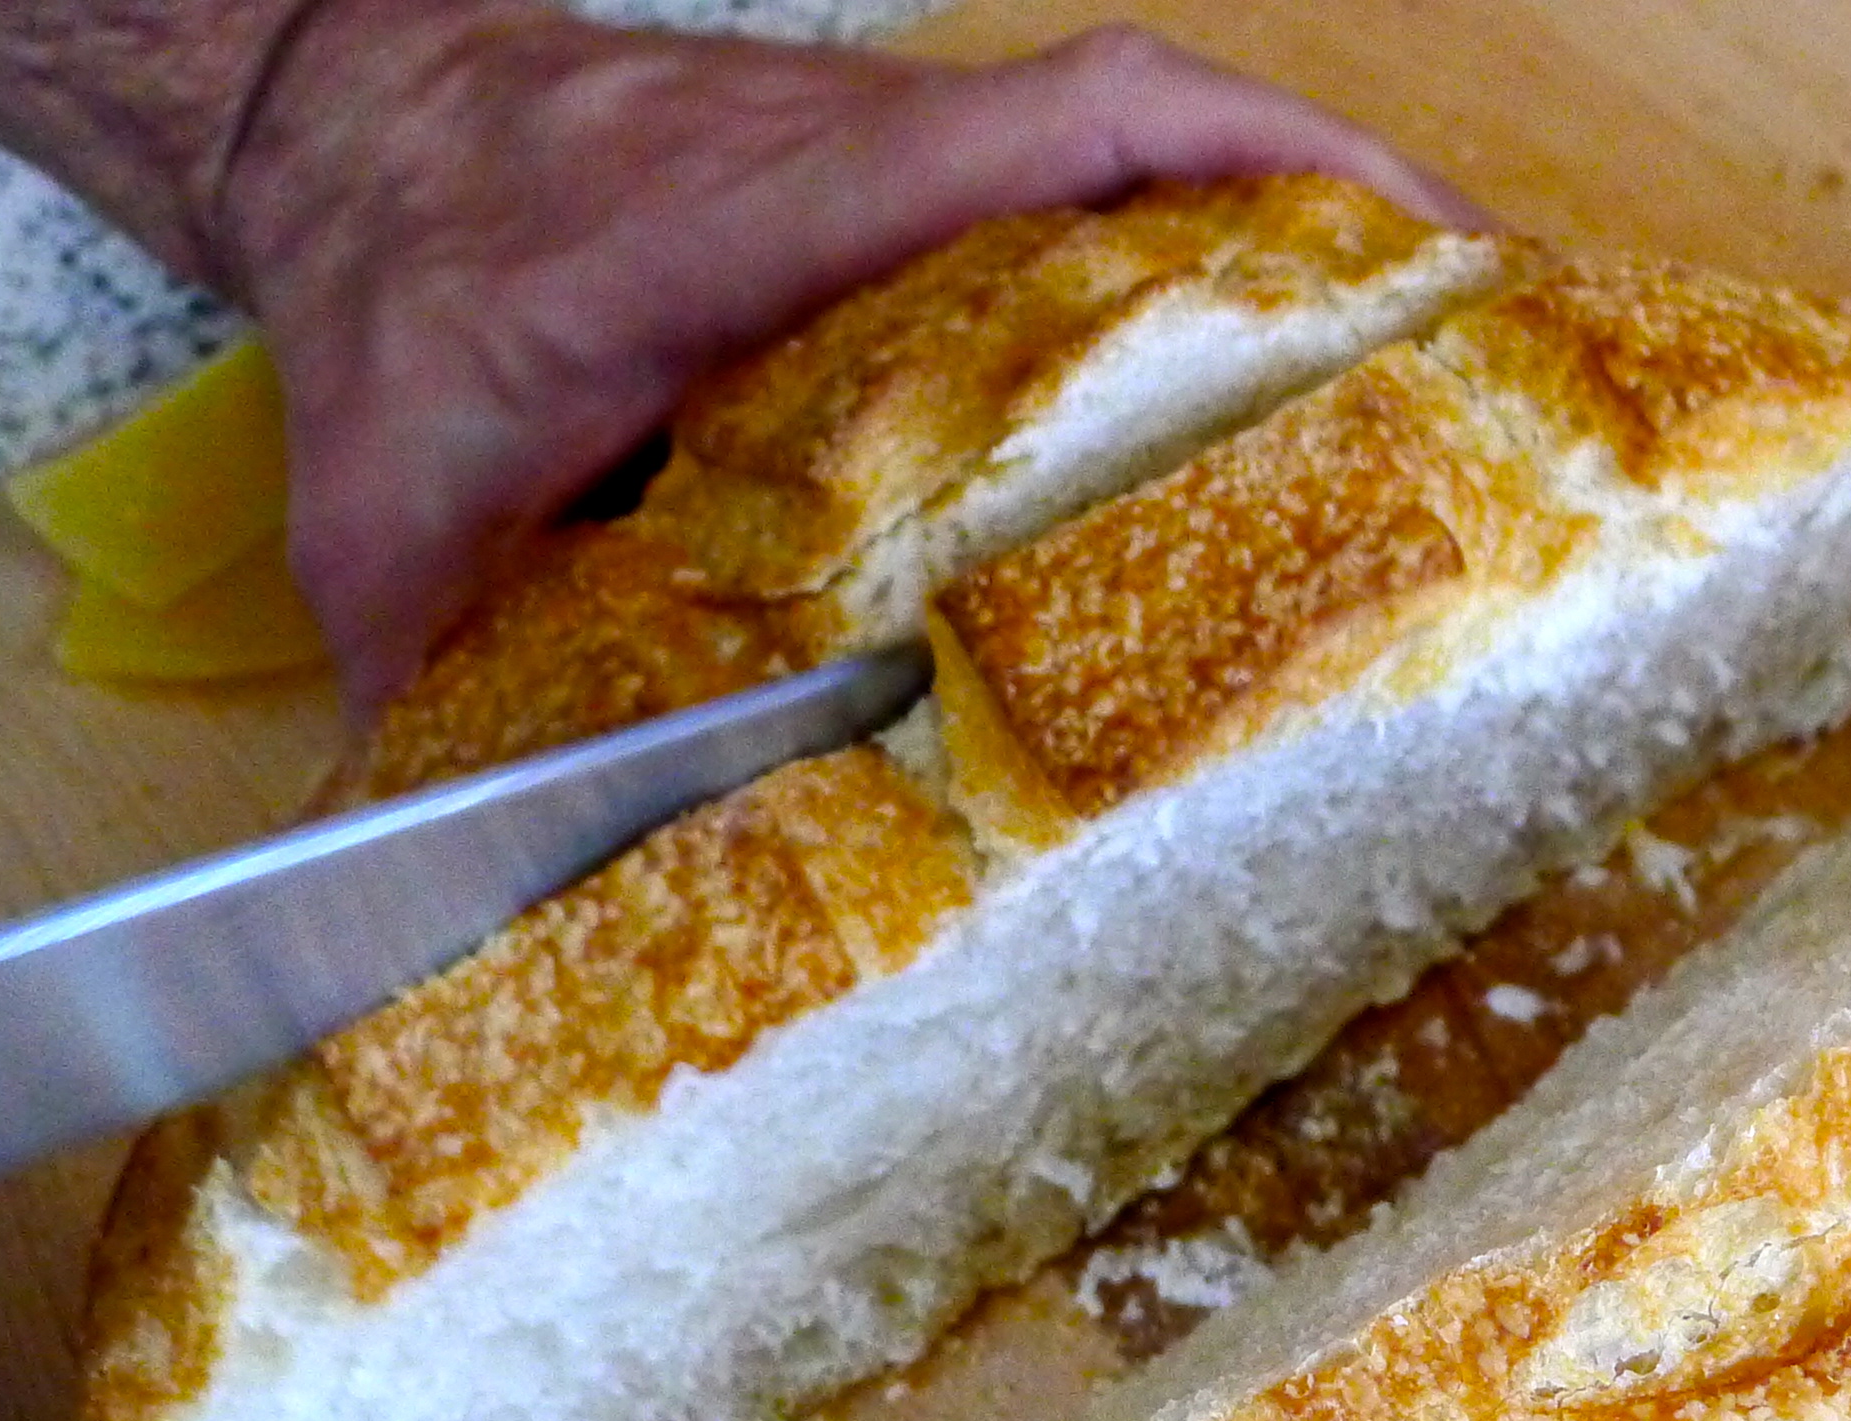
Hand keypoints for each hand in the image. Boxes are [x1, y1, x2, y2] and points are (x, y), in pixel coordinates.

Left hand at [221, 8, 1487, 711]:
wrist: (355, 117)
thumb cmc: (391, 284)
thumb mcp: (386, 490)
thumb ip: (439, 667)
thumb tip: (464, 873)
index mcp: (763, 220)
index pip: (1035, 132)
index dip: (1230, 160)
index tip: (1389, 233)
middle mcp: (865, 166)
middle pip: (1146, 132)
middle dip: (1339, 208)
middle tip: (1496, 352)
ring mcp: (899, 169)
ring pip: (1136, 149)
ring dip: (1297, 224)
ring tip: (1448, 364)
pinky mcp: (906, 195)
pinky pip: (1087, 184)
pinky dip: (1208, 239)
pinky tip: (1285, 363)